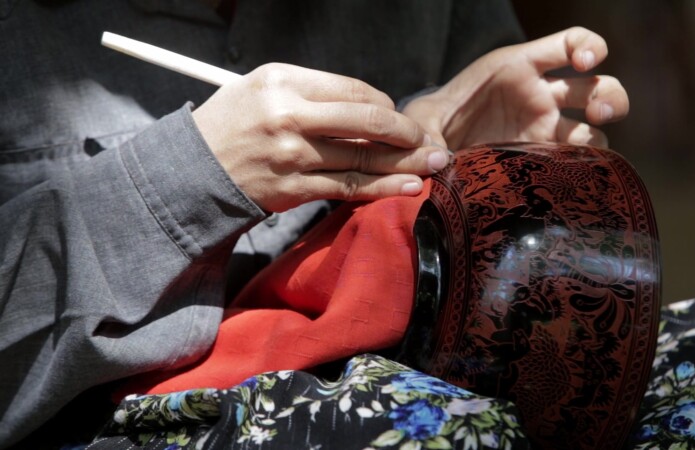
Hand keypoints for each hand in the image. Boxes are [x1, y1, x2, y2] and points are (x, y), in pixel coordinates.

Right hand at [192, 63, 448, 211]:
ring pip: (363, 159)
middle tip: (430, 141)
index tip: (397, 117)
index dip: (385, 105)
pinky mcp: (293, 189)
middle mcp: (290, 115)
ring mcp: (293, 155)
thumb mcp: (263, 86)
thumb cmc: (232, 123)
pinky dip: (383, 188)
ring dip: (407, 163)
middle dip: (408, 133)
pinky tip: (410, 187)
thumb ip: (315, 91)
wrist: (191, 171)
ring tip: (436, 165)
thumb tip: (369, 107)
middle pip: (367, 122)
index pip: (354, 90)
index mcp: (284, 81)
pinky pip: (348, 188)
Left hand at [402, 27, 628, 149]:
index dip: (588, 47)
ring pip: (596, 127)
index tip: (584, 62)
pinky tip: (577, 173)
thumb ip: (427, 130)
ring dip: (603, 133)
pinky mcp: (543, 159)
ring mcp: (546, 130)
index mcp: (520, 67)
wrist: (434, 151)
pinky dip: (585, 166)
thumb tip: (434, 160)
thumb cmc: (433, 122)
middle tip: (598, 110)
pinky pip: (576, 160)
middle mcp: (543, 97)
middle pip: (597, 86)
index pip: (571, 43)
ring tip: (591, 144)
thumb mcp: (424, 118)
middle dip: (608, 94)